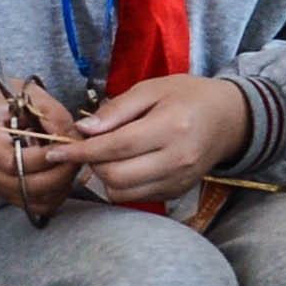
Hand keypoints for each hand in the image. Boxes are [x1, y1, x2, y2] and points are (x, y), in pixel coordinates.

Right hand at [0, 77, 83, 223]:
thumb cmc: (7, 98)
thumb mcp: (31, 95)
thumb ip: (53, 116)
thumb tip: (74, 140)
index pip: (10, 161)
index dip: (42, 160)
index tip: (67, 147)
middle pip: (20, 185)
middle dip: (56, 176)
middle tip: (77, 159)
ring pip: (29, 200)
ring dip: (56, 188)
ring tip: (70, 166)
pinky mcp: (4, 190)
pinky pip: (31, 205)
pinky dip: (51, 197)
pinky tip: (61, 178)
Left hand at [65, 74, 253, 204]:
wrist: (229, 118)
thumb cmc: (188, 96)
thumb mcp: (152, 88)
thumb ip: (117, 110)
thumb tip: (84, 129)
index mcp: (171, 126)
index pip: (116, 147)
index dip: (81, 151)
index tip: (56, 150)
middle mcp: (177, 159)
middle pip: (116, 175)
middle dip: (91, 163)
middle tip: (87, 145)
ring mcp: (179, 180)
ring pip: (123, 192)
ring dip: (103, 177)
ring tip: (106, 154)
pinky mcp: (177, 192)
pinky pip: (136, 197)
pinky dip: (121, 184)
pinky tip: (123, 164)